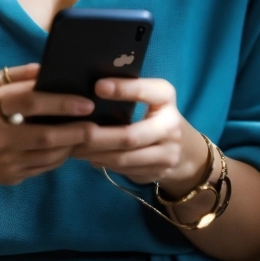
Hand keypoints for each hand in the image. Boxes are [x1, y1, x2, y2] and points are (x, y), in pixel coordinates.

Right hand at [0, 63, 94, 193]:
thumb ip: (14, 76)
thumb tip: (46, 67)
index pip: (28, 101)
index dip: (59, 101)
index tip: (85, 101)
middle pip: (43, 135)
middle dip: (74, 130)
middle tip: (95, 123)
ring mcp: (2, 161)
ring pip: (47, 156)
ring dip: (71, 145)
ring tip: (89, 133)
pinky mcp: (9, 178)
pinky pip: (43, 168)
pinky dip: (60, 157)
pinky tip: (70, 146)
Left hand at [71, 77, 208, 192]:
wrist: (186, 151)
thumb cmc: (156, 114)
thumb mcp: (151, 97)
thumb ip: (130, 92)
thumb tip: (90, 90)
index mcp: (166, 97)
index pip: (145, 91)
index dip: (122, 89)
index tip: (97, 86)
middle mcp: (170, 126)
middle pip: (130, 135)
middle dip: (98, 136)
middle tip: (74, 131)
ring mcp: (167, 154)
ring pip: (124, 158)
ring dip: (96, 154)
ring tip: (73, 147)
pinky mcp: (158, 173)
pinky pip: (124, 170)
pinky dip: (103, 163)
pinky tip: (87, 157)